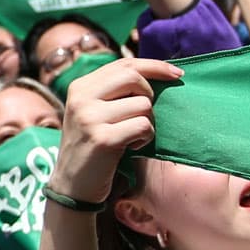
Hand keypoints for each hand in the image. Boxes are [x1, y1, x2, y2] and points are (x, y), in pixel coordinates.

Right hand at [50, 58, 180, 204]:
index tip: (177, 73)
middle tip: (145, 113)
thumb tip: (156, 74)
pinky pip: (144, 126)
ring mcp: (90, 118)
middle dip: (150, 94)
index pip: (124, 64)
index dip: (154, 66)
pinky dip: (145, 138)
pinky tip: (132, 146)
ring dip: (148, 122)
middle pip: (133, 77)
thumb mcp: (93, 112)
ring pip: (143, 105)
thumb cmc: (91, 147)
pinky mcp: (103, 139)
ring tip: (132, 136)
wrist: (72, 186)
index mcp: (80, 87)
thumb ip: (114, 92)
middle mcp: (81, 98)